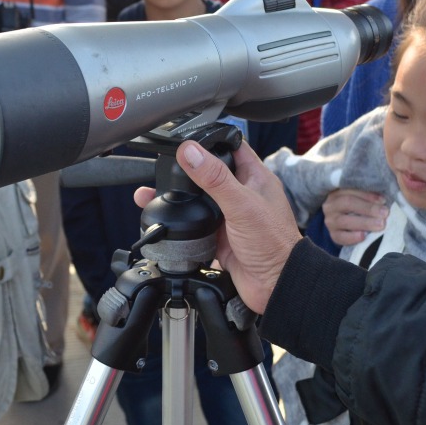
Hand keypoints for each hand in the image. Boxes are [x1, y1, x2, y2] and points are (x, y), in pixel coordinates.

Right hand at [135, 140, 300, 313]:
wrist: (275, 287)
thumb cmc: (274, 244)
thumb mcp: (242, 204)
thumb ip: (215, 178)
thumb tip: (190, 151)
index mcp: (254, 178)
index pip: (231, 147)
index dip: (211, 139)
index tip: (187, 137)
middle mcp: (241, 194)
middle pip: (208, 174)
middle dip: (185, 170)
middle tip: (161, 165)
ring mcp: (228, 216)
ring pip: (197, 200)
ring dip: (177, 198)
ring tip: (150, 192)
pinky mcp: (217, 237)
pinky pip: (193, 225)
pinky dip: (178, 222)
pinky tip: (162, 218)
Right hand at [322, 189, 387, 245]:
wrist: (344, 225)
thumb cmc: (356, 208)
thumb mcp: (359, 199)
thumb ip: (367, 198)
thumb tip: (383, 201)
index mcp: (337, 192)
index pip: (351, 190)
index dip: (368, 195)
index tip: (383, 200)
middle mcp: (330, 205)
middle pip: (347, 203)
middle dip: (368, 208)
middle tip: (385, 213)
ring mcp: (330, 221)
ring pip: (344, 220)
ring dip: (364, 223)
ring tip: (380, 224)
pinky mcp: (333, 235)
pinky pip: (341, 237)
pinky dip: (352, 237)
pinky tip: (364, 236)